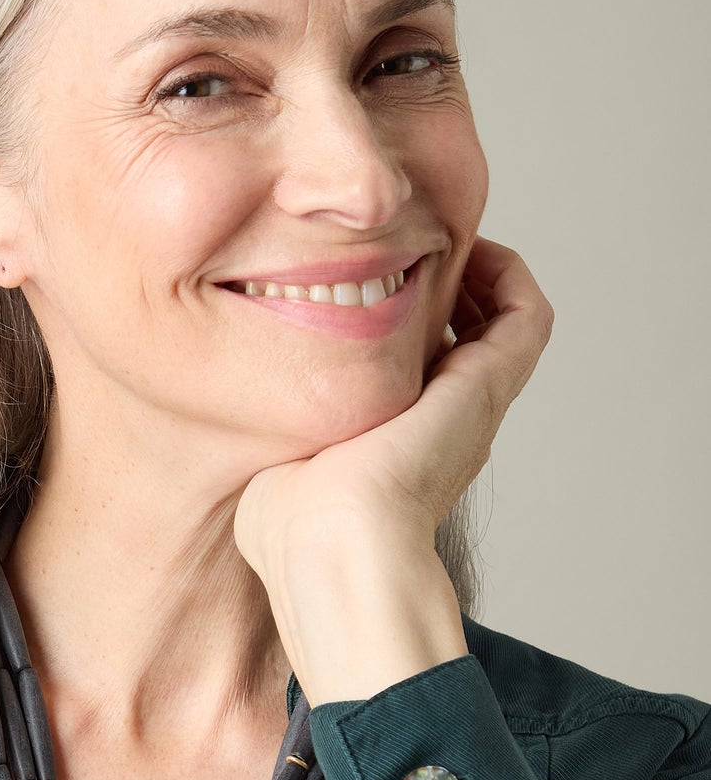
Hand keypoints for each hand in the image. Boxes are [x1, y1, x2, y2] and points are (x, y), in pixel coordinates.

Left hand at [231, 239, 555, 705]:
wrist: (330, 541)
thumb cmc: (290, 529)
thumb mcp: (275, 472)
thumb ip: (273, 450)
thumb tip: (251, 444)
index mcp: (400, 444)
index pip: (417, 372)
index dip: (402, 325)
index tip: (362, 284)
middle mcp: (446, 424)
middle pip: (464, 341)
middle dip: (440, 289)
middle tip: (403, 250)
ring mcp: (473, 405)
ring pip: (504, 324)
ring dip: (480, 276)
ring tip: (440, 239)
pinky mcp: (489, 385)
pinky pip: (528, 314)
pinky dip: (510, 274)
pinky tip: (470, 247)